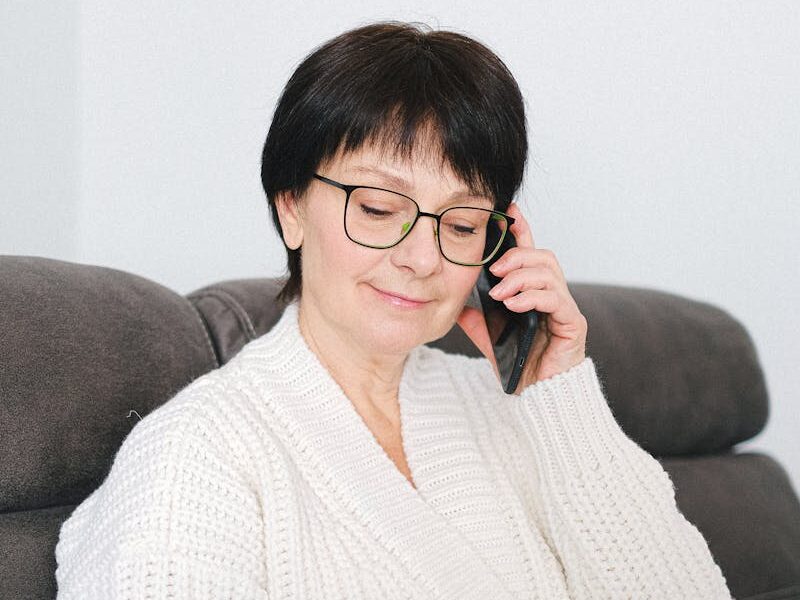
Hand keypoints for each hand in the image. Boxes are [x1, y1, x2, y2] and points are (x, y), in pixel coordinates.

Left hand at [457, 203, 587, 393]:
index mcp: (535, 293)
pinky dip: (532, 297)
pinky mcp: (573, 324)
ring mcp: (565, 308)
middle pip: (542, 257)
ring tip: (500, 293)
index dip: (521, 230)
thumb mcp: (489, 337)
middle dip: (517, 256)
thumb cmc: (519, 364)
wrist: (538, 396)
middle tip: (495, 269)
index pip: (530, 253)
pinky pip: (556, 299)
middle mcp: (553, 296)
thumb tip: (455, 302)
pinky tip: (513, 305)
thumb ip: (476, 319)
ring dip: (520, 277)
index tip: (507, 212)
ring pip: (549, 273)